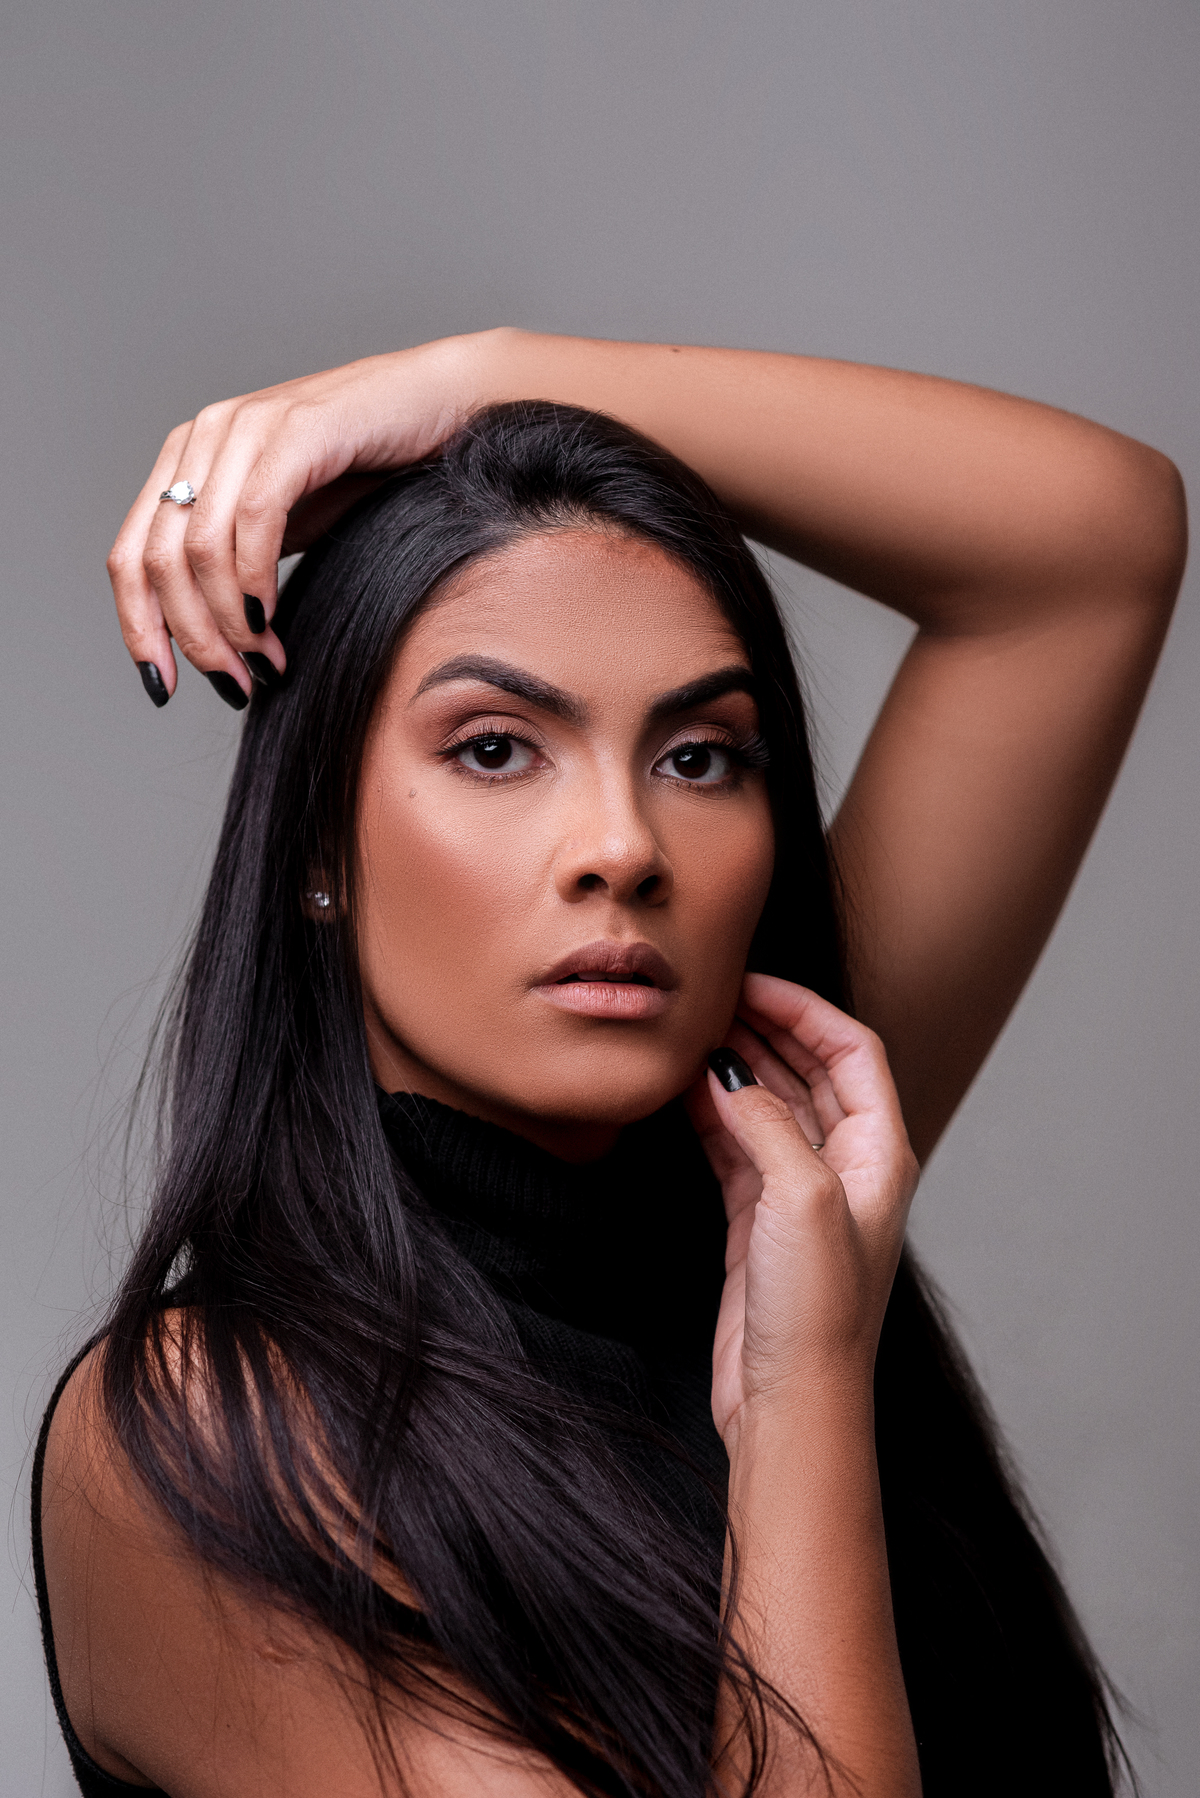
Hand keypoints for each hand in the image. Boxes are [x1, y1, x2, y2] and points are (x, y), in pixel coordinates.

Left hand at [107, 332, 491, 704]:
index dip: (137, 629)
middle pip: (157, 560)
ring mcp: (247, 427)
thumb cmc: (371, 471)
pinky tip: (271, 617)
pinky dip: (254, 579)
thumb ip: (237, 568)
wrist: (443, 408)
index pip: (129, 556)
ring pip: (199, 547)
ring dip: (227, 622)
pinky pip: (255, 518)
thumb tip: (207, 642)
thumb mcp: (287, 529)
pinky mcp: (296, 429)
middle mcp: (205, 437)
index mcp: (189, 461)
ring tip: (265, 662)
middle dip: (191, 637)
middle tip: (233, 684)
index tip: (162, 687)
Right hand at [687, 973, 917, 1445]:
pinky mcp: (758, 1224)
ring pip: (768, 1105)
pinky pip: (736, 1146)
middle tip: (710, 998)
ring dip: (734, 1067)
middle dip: (764, 1028)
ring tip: (690, 1032)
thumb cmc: (816, 1312)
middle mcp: (845, 1167)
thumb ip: (766, 1122)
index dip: (804, 1008)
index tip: (750, 982)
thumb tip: (729, 1072)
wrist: (792, 1404)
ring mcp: (800, 1195)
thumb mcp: (798, 1197)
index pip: (850, 1049)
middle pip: (809, 1070)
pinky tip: (680, 1091)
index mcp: (879, 1153)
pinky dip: (710, 1114)